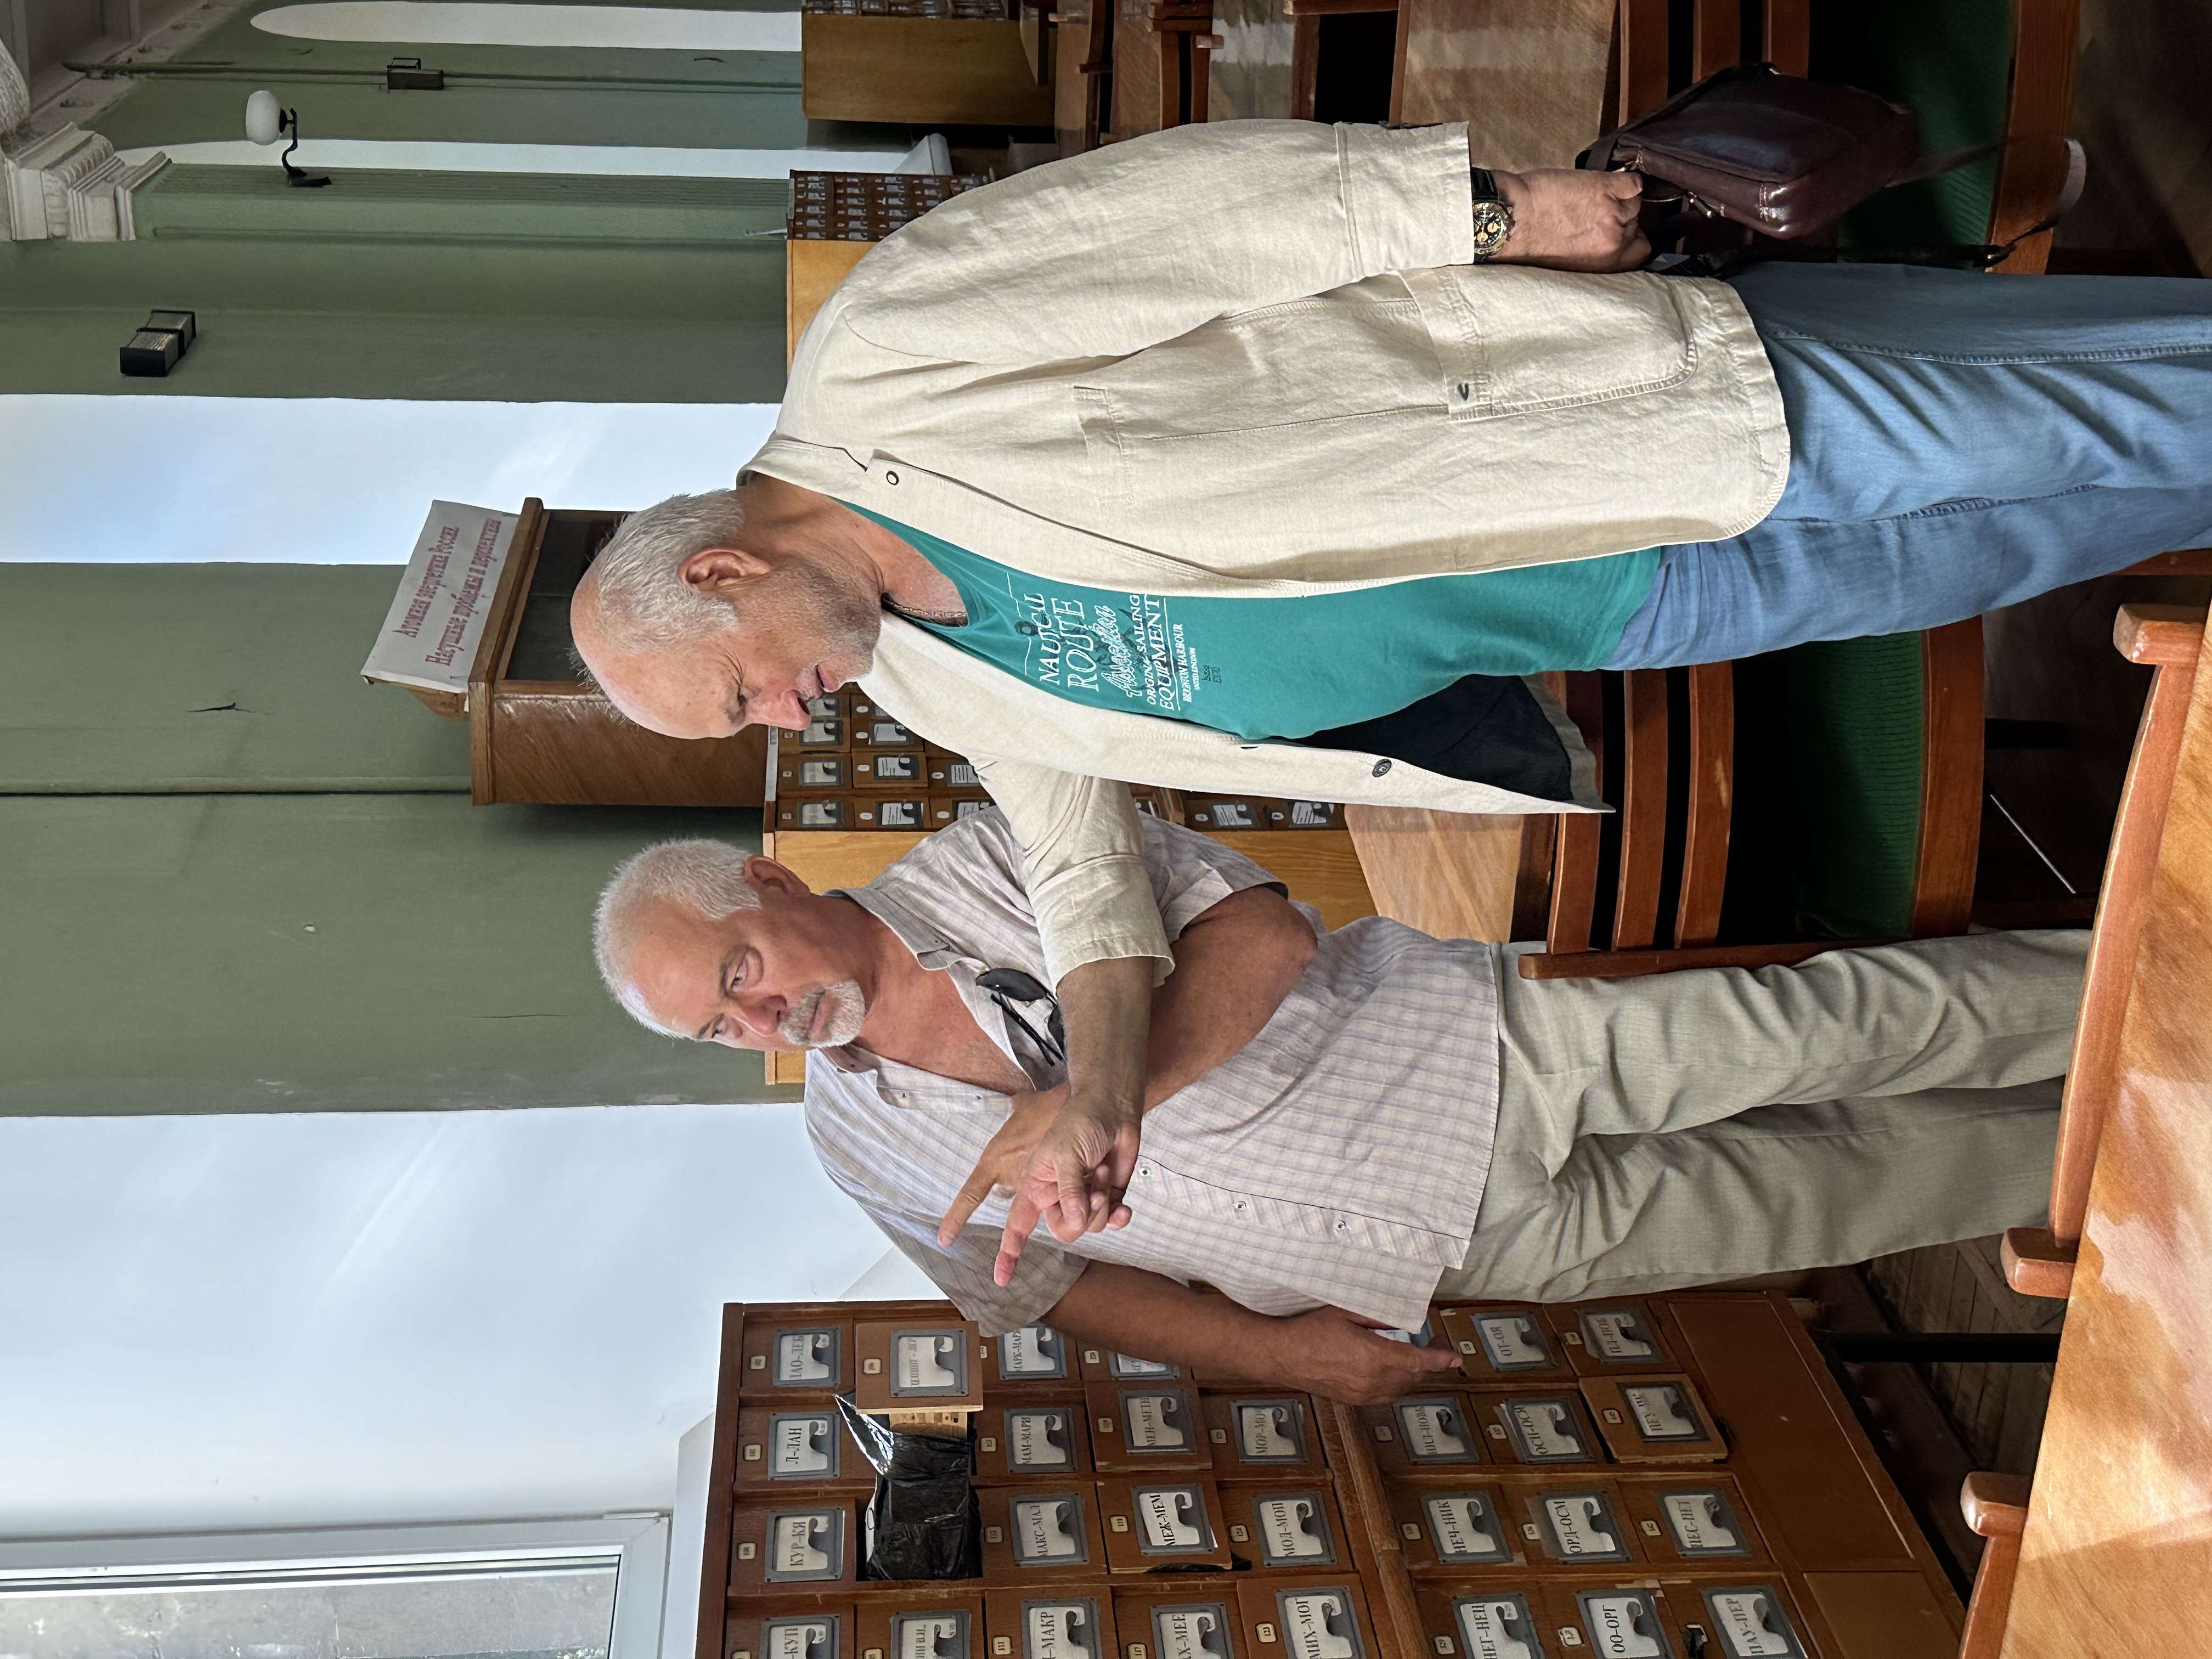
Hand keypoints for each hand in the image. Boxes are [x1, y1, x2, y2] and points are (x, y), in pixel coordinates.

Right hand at [937, 1086, 1134, 1287]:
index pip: (1017, 1225)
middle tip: (1094, 1188)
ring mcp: (1083, 1197)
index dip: (1009, 1252)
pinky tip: (1123, 1208)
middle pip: (1064, 1231)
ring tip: (1103, 1173)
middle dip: (1082, 1215)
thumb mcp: (1066, 1154)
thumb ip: (1069, 1191)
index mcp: (1037, 1186)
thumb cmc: (1081, 1121)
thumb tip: (1075, 1223)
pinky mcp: (1107, 1195)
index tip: (1001, 1278)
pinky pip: (1110, 1222)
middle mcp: (1057, 1196)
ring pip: (1090, 1227)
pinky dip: (1118, 1217)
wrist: (1114, 1108)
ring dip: (1102, 1205)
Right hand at [1269, 1307, 1464, 1404]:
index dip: (1440, 1359)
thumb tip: (1401, 1319)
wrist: (1284, 1356)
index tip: (1456, 1357)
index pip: (1419, 1361)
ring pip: (1402, 1388)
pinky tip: (1392, 1373)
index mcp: (1375, 1356)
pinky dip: (1397, 1385)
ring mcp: (1364, 1393)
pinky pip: (1387, 1396)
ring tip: (1413, 1357)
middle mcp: (1374, 1380)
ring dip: (1412, 1374)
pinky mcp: (1355, 1400)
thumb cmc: (1311, 1331)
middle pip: (1414, 1376)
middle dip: (1428, 1362)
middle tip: (1433, 1345)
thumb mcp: (1347, 1313)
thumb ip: (1377, 1317)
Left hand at [1493, 168, 1650, 272]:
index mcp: (1604, 264)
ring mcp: (1612, 213)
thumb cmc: (1530, 242)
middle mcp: (1613, 241)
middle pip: (1636, 225)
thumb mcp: (1570, 261)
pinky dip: (1625, 180)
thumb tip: (1609, 240)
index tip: (1621, 232)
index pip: (1642, 253)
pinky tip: (1607, 182)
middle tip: (1598, 212)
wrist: (1511, 220)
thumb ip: (1595, 253)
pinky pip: (1633, 183)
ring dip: (1618, 198)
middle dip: (1619, 218)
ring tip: (1593, 198)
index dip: (1632, 240)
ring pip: (1634, 203)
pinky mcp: (1605, 188)